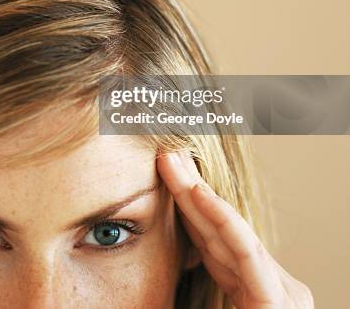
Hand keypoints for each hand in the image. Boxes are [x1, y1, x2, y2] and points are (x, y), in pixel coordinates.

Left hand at [157, 151, 312, 308]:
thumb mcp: (217, 307)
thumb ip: (204, 277)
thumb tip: (172, 262)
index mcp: (254, 291)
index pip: (215, 243)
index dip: (188, 208)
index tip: (166, 177)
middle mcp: (271, 287)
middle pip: (218, 231)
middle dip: (187, 190)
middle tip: (165, 154)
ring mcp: (281, 294)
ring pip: (226, 233)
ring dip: (192, 192)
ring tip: (170, 160)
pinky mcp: (276, 303)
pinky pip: (245, 251)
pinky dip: (222, 218)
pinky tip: (198, 192)